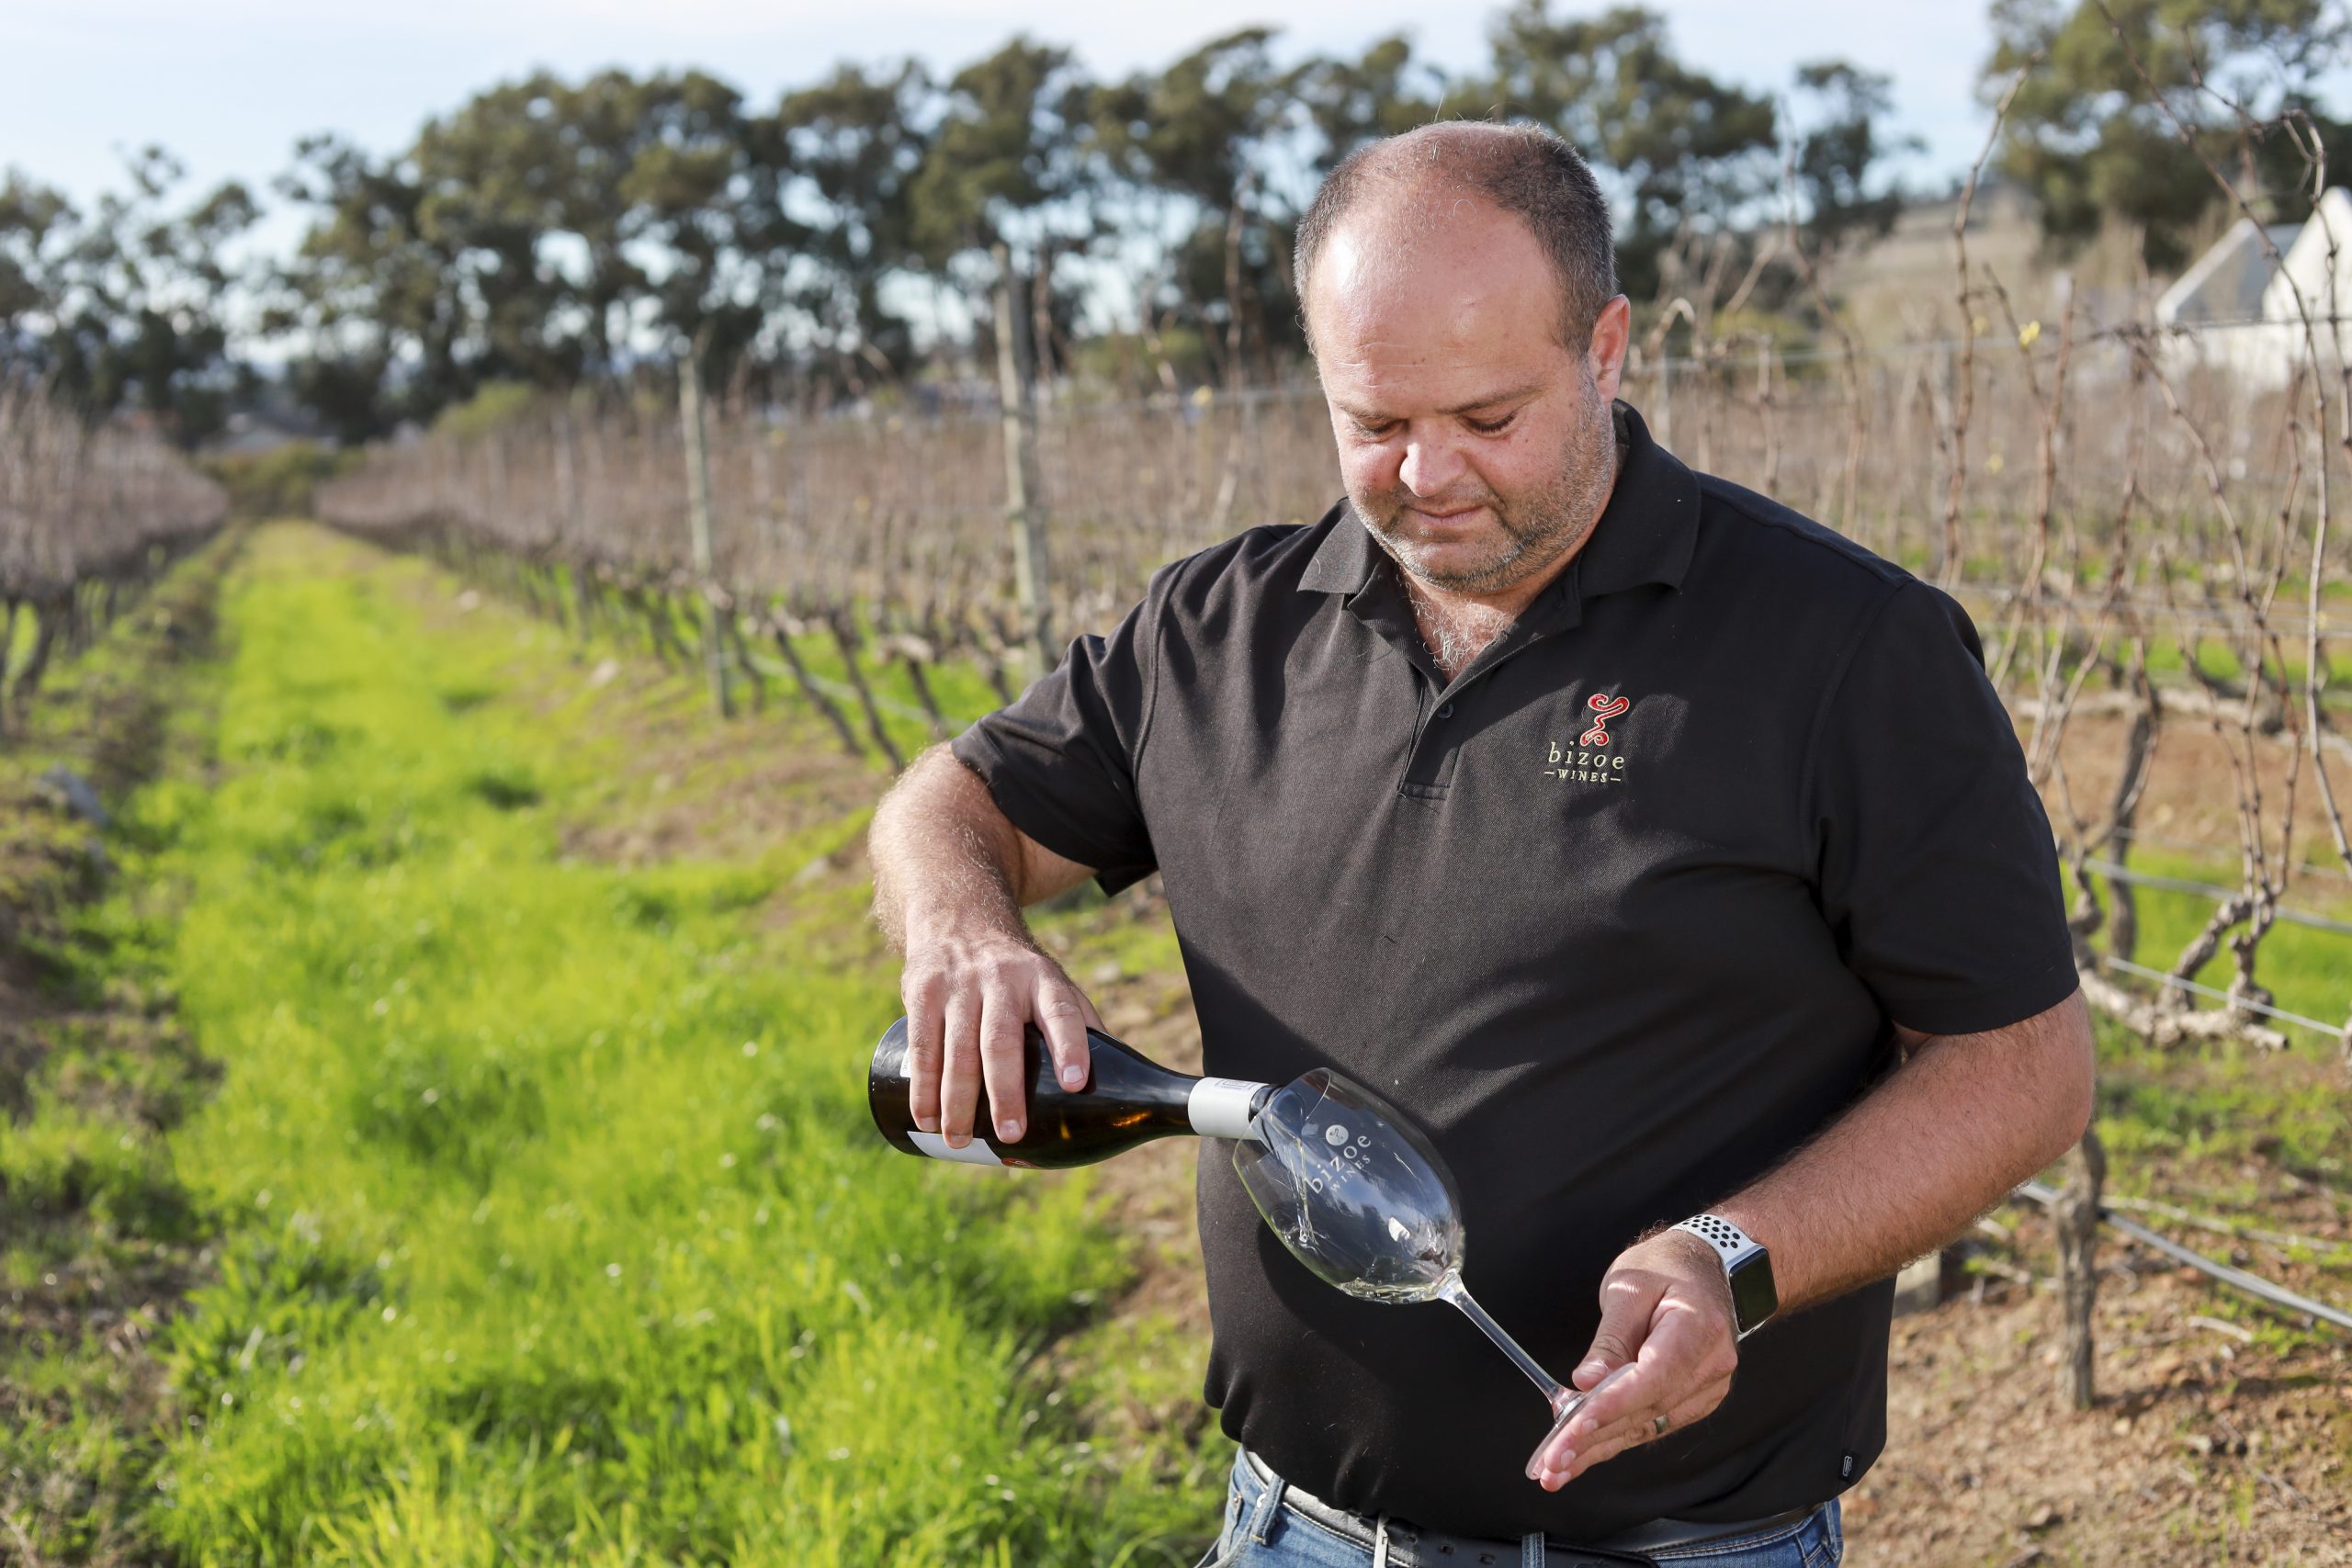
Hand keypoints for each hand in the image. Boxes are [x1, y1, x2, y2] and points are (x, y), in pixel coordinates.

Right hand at [898, 924, 1102, 1148]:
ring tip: (960, 1139)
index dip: (1070, 1046)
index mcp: (1042, 980)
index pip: (1061, 1011)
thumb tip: (1116, 1080)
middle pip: (1001, 1040)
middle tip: (1012, 1134)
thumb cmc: (1016, 971)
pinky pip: (922, 1046)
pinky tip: (928, 1118)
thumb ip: (1079, 1024)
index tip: (1075, 1083)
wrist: (960, 918)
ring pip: (957, 1050)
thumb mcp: (1051, 982)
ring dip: (956, 1101)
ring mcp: (959, 985)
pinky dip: (923, 1087)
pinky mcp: (923, 992)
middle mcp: (1001, 979)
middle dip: (1005, 1092)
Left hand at [1528, 1228, 1738, 1490]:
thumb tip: (1587, 1382)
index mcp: (1698, 1328)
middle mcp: (1711, 1366)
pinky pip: (1652, 1423)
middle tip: (1551, 1461)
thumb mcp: (1629, 1286)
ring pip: (1647, 1426)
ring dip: (1599, 1450)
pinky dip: (1616, 1438)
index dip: (1612, 1406)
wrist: (1705, 1267)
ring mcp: (1707, 1387)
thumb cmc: (1666, 1268)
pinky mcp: (1695, 1400)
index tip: (1574, 1428)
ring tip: (1556, 1469)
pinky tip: (1583, 1454)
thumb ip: (1610, 1338)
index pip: (1653, 1377)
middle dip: (1594, 1439)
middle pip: (1646, 1410)